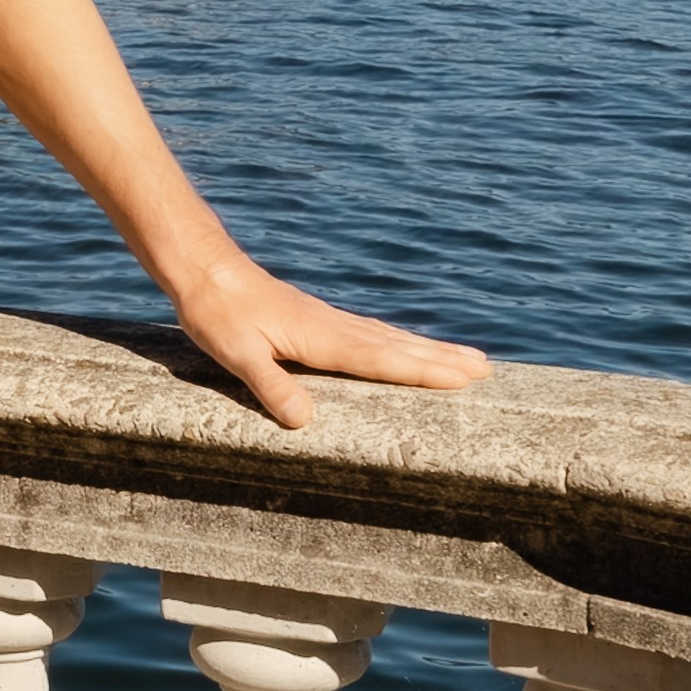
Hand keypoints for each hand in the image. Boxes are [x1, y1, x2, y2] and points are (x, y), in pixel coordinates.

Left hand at [167, 245, 488, 434]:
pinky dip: (399, 343)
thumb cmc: (216, 312)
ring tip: (466, 358)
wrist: (204, 269)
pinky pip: (372, 334)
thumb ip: (270, 385)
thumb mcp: (236, 354)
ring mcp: (329, 320)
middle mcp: (334, 326)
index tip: (466, 379)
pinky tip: (405, 348)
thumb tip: (304, 421)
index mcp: (321, 337)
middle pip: (399, 347)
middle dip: (442, 361)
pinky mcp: (318, 319)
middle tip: (487, 371)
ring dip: (429, 350)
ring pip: (390, 338)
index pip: (383, 359)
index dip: (424, 371)